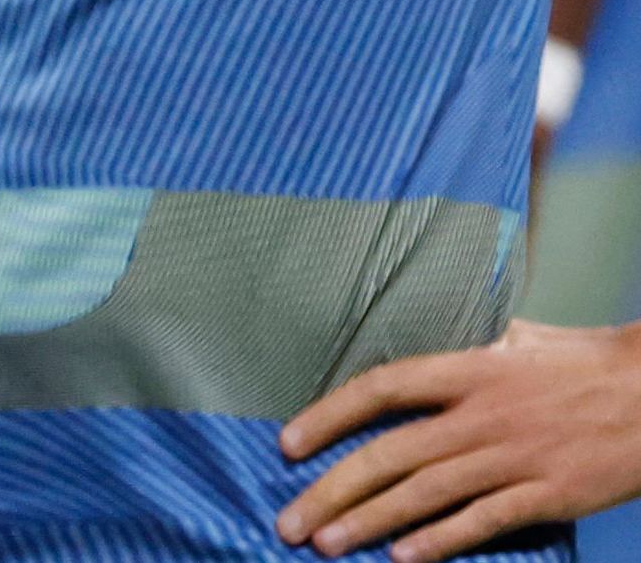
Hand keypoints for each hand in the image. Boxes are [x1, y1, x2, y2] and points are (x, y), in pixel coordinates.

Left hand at [277, 321, 640, 558]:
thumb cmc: (592, 363)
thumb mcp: (522, 339)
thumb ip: (472, 350)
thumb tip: (439, 355)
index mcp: (471, 370)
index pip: (381, 389)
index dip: (328, 416)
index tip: (288, 445)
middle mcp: (482, 414)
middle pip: (390, 453)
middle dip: (331, 490)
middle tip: (289, 521)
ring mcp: (514, 457)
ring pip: (425, 493)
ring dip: (369, 521)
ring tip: (325, 543)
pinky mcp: (549, 494)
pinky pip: (483, 520)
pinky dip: (440, 539)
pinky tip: (402, 557)